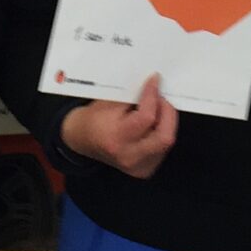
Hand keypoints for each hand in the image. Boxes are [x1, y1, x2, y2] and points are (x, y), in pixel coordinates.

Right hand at [61, 75, 179, 178]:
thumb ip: (134, 96)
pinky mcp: (145, 169)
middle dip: (168, 112)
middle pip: (165, 136)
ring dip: (166, 122)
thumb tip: (154, 87)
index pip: (146, 117)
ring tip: (156, 109)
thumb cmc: (94, 119)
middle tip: (161, 98)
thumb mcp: (109, 102)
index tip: (155, 81)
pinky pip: (163, 148)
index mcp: (116, 138)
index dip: (153, 96)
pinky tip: (153, 124)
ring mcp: (138, 167)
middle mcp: (128, 156)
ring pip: (166, 142)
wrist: (83, 140)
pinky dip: (161, 132)